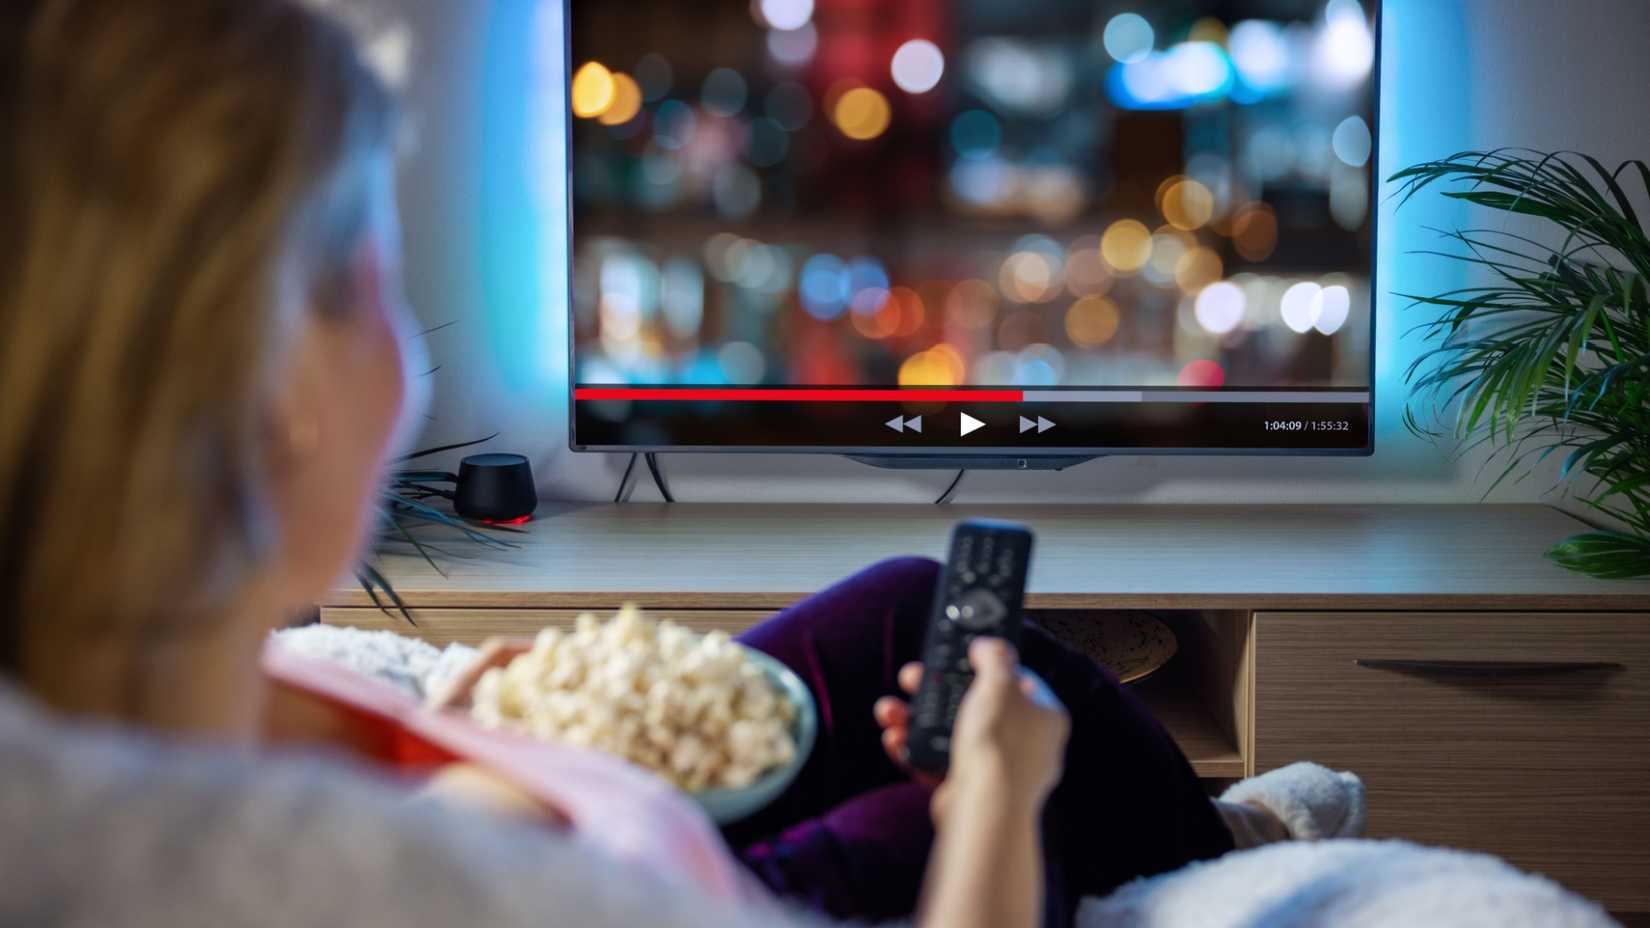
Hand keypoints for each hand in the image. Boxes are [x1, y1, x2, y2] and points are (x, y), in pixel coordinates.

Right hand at [874, 638, 1068, 822]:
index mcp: (1044, 718)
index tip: (962, 656)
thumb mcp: (999, 683)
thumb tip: (989, 645)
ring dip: (916, 721)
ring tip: (890, 711)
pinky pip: (937, 765)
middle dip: (937, 692)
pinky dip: (914, 752)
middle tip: (913, 679)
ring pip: (950, 736)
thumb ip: (994, 656)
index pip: (1018, 682)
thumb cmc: (1000, 746)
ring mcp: (995, 771)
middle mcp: (1024, 746)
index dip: (988, 666)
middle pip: (975, 708)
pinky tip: (894, 740)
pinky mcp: (968, 793)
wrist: (984, 810)